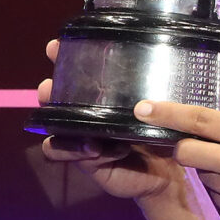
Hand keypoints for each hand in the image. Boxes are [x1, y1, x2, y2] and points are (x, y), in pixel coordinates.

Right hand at [35, 40, 178, 201]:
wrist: (170, 173)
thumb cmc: (165, 134)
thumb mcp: (162, 109)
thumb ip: (157, 94)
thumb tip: (165, 66)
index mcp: (103, 95)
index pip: (76, 71)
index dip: (63, 56)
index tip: (56, 46)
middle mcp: (88, 113)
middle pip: (55, 96)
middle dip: (49, 88)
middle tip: (51, 87)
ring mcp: (83, 136)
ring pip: (54, 126)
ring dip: (55, 120)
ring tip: (68, 119)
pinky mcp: (85, 160)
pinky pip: (65, 153)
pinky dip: (75, 149)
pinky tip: (95, 148)